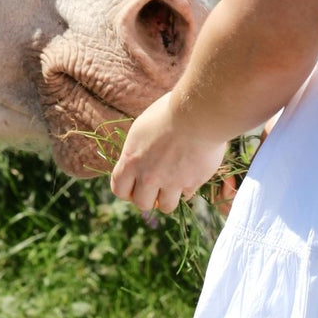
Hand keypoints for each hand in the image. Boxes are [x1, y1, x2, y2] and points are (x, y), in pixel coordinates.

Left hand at [110, 93, 227, 214]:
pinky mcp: (192, 182)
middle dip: (148, 197)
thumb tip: (138, 158)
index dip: (126, 190)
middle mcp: (149, 175)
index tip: (135, 185)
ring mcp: (171, 182)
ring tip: (174, 184)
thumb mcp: (144, 127)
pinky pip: (187, 194)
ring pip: (165, 206)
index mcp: (131, 160)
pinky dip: (188, 187)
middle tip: (156, 185)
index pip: (119, 189)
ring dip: (168, 197)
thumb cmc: (170, 111)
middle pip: (142, 204)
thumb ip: (138, 149)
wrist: (198, 113)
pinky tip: (191, 171)